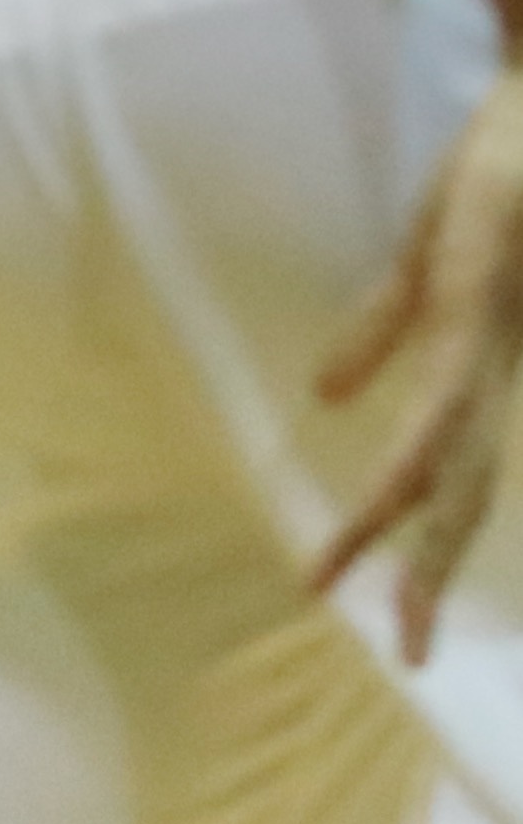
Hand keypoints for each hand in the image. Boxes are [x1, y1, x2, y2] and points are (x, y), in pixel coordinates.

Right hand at [311, 67, 522, 659]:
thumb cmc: (493, 166)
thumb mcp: (425, 261)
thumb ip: (381, 329)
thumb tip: (328, 397)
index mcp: (481, 367)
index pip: (444, 474)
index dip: (411, 540)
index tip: (369, 608)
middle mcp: (496, 371)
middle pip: (462, 492)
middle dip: (426, 574)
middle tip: (404, 657)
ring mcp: (491, 341)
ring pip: (456, 463)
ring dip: (420, 537)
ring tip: (392, 600)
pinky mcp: (476, 301)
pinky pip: (445, 393)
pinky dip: (419, 449)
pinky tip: (393, 487)